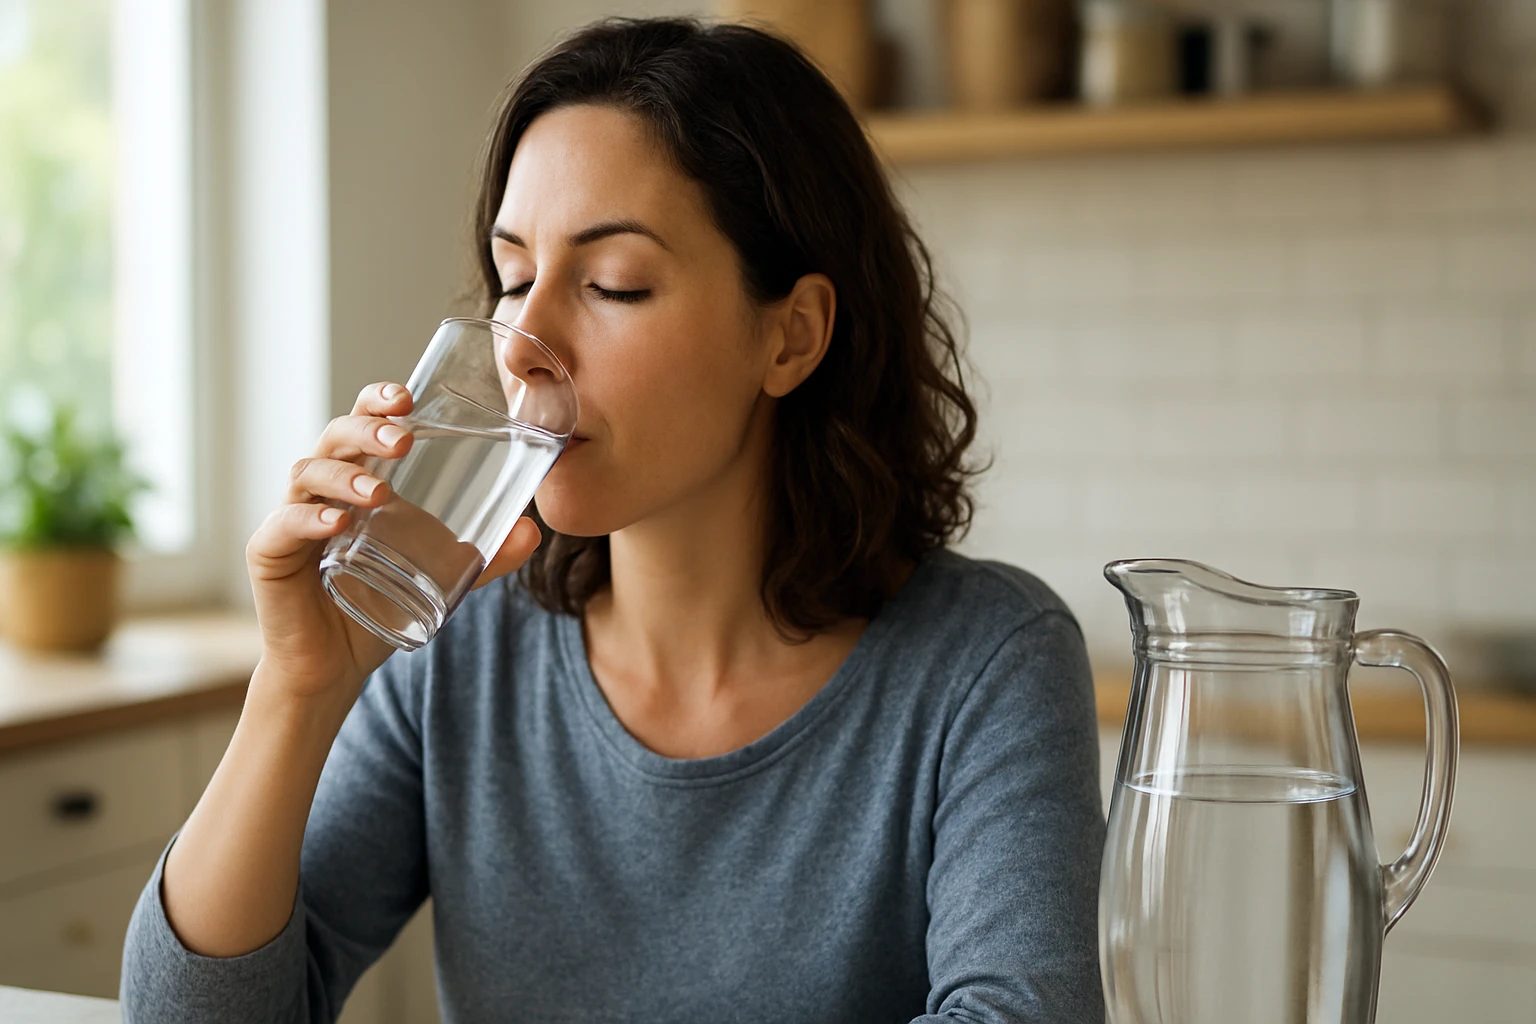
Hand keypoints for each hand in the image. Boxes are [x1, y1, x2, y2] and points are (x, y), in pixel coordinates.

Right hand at [244, 381, 542, 701]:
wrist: (336, 665)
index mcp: (358, 479)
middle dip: (368, 430)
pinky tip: (335, 523)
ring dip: (344, 476)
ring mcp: (291, 518)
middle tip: (403, 440)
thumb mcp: (442, 576)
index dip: (378, 402)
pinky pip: (281, 526)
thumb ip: (485, 556)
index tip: (407, 397)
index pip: (362, 424)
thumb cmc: (380, 605)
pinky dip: (307, 519)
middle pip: (334, 437)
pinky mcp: (269, 554)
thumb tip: (531, 531)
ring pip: (306, 474)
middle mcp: (321, 490)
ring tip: (379, 492)